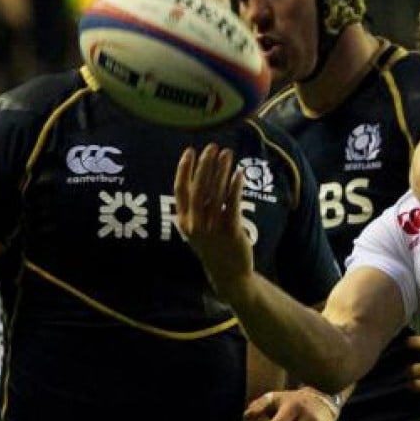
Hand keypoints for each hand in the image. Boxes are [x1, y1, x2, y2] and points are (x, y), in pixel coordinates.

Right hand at [174, 144, 252, 300]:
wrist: (228, 274)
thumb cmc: (213, 245)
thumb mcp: (197, 227)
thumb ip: (195, 206)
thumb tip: (199, 176)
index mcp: (184, 220)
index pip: (180, 189)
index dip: (184, 169)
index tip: (190, 151)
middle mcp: (195, 224)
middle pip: (199, 187)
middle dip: (205, 164)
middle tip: (213, 147)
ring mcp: (212, 228)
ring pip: (216, 194)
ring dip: (221, 171)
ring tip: (227, 153)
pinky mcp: (231, 232)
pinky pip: (232, 206)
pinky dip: (235, 188)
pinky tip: (239, 173)